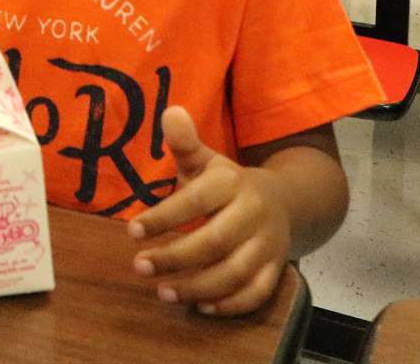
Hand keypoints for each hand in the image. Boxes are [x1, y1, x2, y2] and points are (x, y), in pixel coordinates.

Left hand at [127, 107, 290, 315]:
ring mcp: (267, 245)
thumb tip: (169, 111)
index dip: (164, 216)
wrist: (287, 201)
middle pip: (215, 242)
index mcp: (232, 182)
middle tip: (139, 267)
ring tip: (162, 292)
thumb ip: (185, 143)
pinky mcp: (275, 270)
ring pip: (234, 273)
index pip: (196, 200)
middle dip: (175, 257)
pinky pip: (256, 294)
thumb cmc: (229, 184)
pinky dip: (229, 305)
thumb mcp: (208, 160)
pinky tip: (199, 308)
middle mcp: (253, 214)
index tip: (132, 231)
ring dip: (197, 287)